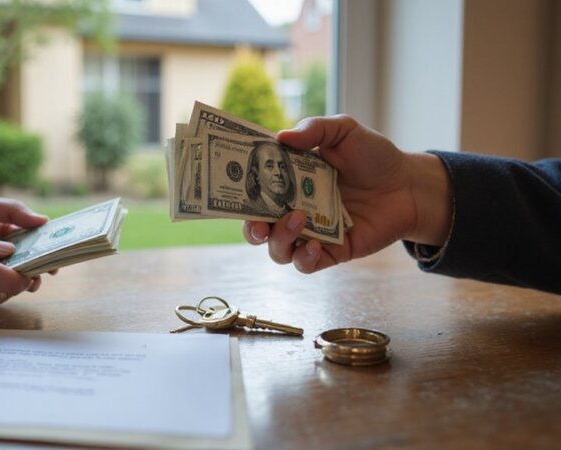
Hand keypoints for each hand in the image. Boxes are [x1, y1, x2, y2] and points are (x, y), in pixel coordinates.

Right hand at [243, 115, 451, 273]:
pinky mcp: (331, 251)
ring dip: (279, 239)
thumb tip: (280, 137)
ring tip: (298, 220)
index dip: (238, 193)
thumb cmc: (374, 156)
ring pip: (278, 250)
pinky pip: (306, 264)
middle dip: (250, 228)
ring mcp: (311, 233)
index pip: (254, 190)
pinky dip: (304, 259)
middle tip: (256, 223)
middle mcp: (293, 208)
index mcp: (289, 180)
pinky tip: (314, 246)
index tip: (230, 190)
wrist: (410, 185)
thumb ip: (314, 129)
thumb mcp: (344, 130)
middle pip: (257, 226)